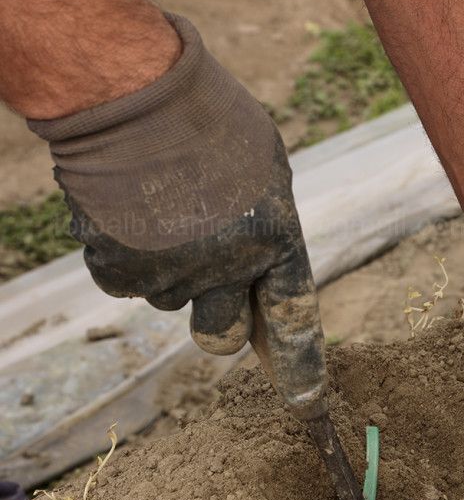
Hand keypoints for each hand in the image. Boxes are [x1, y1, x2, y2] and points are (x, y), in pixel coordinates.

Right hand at [27, 13, 327, 416]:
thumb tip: (264, 276)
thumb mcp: (264, 170)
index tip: (307, 408)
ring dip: (169, 267)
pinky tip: (131, 210)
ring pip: (171, 300)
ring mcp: (172, 274)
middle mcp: (229, 269)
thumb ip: (268, 230)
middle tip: (204, 272)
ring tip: (164, 206)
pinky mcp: (120, 271)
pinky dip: (127, 254)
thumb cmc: (208, 120)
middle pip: (223, 340)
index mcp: (277, 240)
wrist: (132, 91)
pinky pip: (127, 282)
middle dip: (218, 323)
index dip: (302, 368)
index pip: (297, 320)